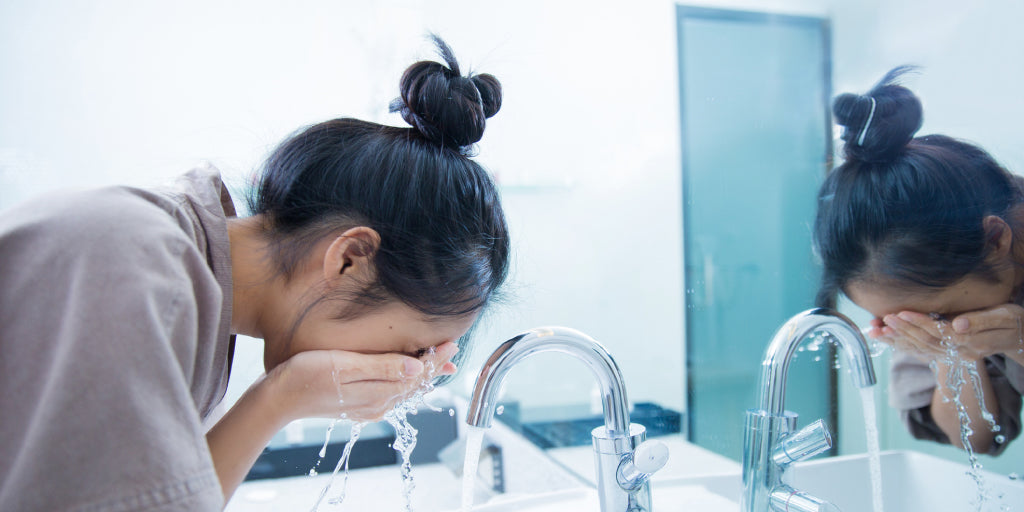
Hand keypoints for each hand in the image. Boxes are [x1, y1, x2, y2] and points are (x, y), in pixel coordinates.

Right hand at [265, 341, 458, 421]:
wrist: (276, 399)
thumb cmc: (306, 376)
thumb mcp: (346, 366)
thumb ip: (383, 366)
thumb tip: (417, 366)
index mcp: (378, 393)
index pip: (418, 373)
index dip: (436, 358)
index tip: (452, 342)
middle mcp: (378, 404)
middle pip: (415, 383)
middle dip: (434, 366)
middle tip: (452, 348)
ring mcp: (368, 407)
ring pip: (404, 389)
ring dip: (421, 374)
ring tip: (437, 362)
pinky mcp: (357, 405)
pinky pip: (390, 393)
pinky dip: (404, 380)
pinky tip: (405, 373)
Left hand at [868, 304, 1023, 359]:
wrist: (1019, 338)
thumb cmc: (1012, 322)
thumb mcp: (1003, 317)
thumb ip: (980, 321)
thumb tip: (958, 325)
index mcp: (971, 342)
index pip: (939, 332)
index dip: (918, 322)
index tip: (900, 312)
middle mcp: (959, 353)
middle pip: (925, 342)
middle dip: (901, 330)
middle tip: (881, 318)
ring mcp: (953, 356)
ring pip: (919, 349)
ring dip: (896, 340)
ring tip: (876, 330)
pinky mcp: (948, 354)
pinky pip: (921, 352)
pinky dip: (902, 345)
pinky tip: (886, 338)